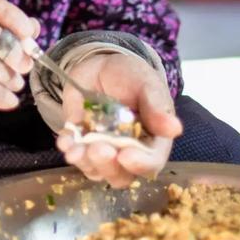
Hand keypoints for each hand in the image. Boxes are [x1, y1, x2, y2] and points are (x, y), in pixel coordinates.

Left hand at [55, 51, 181, 188]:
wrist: (102, 65)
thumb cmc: (132, 76)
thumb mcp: (146, 84)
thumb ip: (157, 106)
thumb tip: (175, 129)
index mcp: (152, 141)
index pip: (151, 162)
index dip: (141, 164)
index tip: (127, 156)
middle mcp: (129, 153)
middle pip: (121, 174)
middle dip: (108, 166)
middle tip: (98, 149)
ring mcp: (104, 151)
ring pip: (95, 170)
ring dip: (85, 162)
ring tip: (75, 149)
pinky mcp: (81, 144)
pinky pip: (75, 154)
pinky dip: (69, 149)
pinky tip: (65, 141)